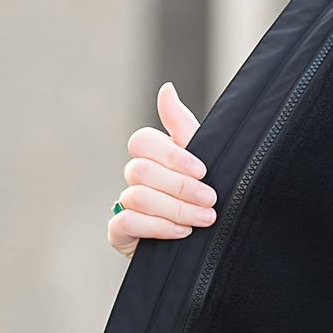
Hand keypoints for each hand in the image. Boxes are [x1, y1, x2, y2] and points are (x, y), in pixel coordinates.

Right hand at [108, 82, 214, 258]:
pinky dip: (156, 226)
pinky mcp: (120, 232)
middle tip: (211, 200)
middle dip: (181, 187)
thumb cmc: (207, 195)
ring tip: (204, 219)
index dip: (172, 155)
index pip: (143, 141)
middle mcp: (136, 177)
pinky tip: (181, 232)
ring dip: (175, 209)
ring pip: (137, 197)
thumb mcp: (205, 159)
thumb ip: (183, 126)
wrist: (212, 244)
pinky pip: (125, 222)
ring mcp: (125, 204)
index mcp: (154, 156)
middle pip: (141, 170)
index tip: (203, 171)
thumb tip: (166, 89)